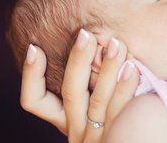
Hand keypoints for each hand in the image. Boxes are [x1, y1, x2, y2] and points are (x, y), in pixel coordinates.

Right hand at [19, 29, 139, 142]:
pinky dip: (125, 89)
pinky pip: (121, 113)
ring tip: (116, 44)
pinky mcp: (118, 138)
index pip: (34, 101)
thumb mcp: (93, 102)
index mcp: (65, 119)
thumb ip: (88, 78)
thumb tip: (81, 35)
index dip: (31, 75)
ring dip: (107, 69)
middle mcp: (76, 130)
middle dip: (77, 60)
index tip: (34, 47)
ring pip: (98, 101)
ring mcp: (97, 137)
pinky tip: (134, 68)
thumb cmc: (115, 118)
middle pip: (70, 94)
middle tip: (85, 34)